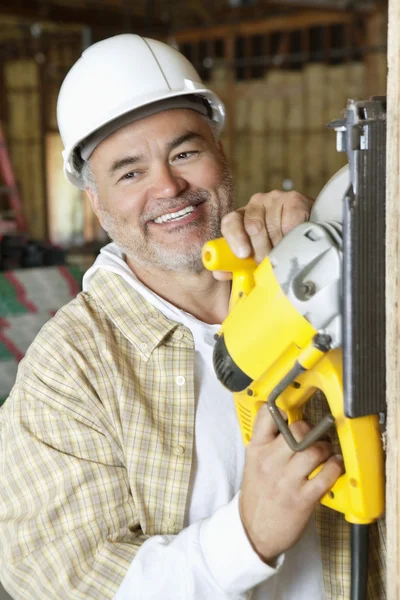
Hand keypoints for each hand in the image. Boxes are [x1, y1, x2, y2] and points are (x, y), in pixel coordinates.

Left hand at [213, 191, 312, 279]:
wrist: (309, 237)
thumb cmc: (277, 250)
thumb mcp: (254, 258)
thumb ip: (236, 266)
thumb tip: (218, 273)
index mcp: (241, 217)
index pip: (230, 222)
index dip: (235, 239)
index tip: (243, 255)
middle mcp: (256, 204)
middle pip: (253, 227)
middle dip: (261, 251)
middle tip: (267, 264)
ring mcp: (275, 199)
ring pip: (273, 228)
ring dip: (279, 247)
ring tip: (285, 255)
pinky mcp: (294, 200)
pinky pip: (290, 223)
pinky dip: (293, 237)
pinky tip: (296, 241)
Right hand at [239, 405, 342, 564]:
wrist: (253, 532)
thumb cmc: (257, 496)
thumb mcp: (252, 464)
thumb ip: (266, 442)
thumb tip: (284, 420)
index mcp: (256, 450)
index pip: (267, 416)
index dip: (283, 410)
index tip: (292, 413)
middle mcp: (271, 461)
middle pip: (298, 430)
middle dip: (311, 431)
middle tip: (315, 436)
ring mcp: (287, 480)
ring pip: (314, 450)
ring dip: (326, 448)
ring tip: (326, 452)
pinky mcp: (303, 498)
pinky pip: (326, 475)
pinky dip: (335, 467)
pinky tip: (335, 465)